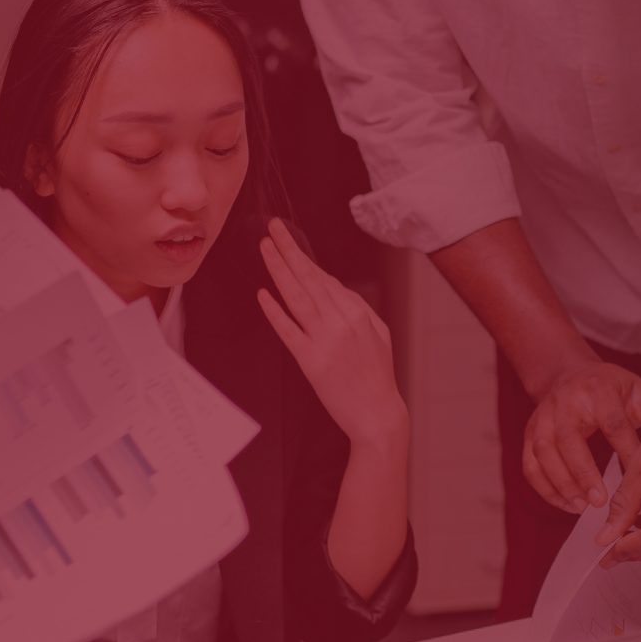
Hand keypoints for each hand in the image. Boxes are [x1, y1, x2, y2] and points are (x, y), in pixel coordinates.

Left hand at [257, 219, 408, 448]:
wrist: (377, 414)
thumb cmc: (377, 376)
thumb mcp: (378, 334)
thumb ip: (357, 308)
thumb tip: (334, 288)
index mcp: (357, 313)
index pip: (325, 279)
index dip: (304, 259)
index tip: (288, 242)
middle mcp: (341, 321)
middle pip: (309, 278)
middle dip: (289, 250)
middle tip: (272, 228)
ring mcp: (325, 340)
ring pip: (297, 296)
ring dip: (279, 269)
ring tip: (265, 248)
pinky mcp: (310, 361)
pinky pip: (288, 330)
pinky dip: (275, 311)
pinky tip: (263, 294)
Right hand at [523, 360, 640, 512]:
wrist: (568, 373)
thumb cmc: (612, 389)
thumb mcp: (639, 392)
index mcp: (599, 390)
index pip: (613, 424)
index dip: (626, 454)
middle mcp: (566, 402)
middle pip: (569, 438)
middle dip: (583, 472)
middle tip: (601, 503)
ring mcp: (543, 417)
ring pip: (544, 452)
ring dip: (562, 483)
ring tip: (582, 508)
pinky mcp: (530, 432)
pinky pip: (530, 464)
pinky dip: (545, 488)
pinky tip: (565, 505)